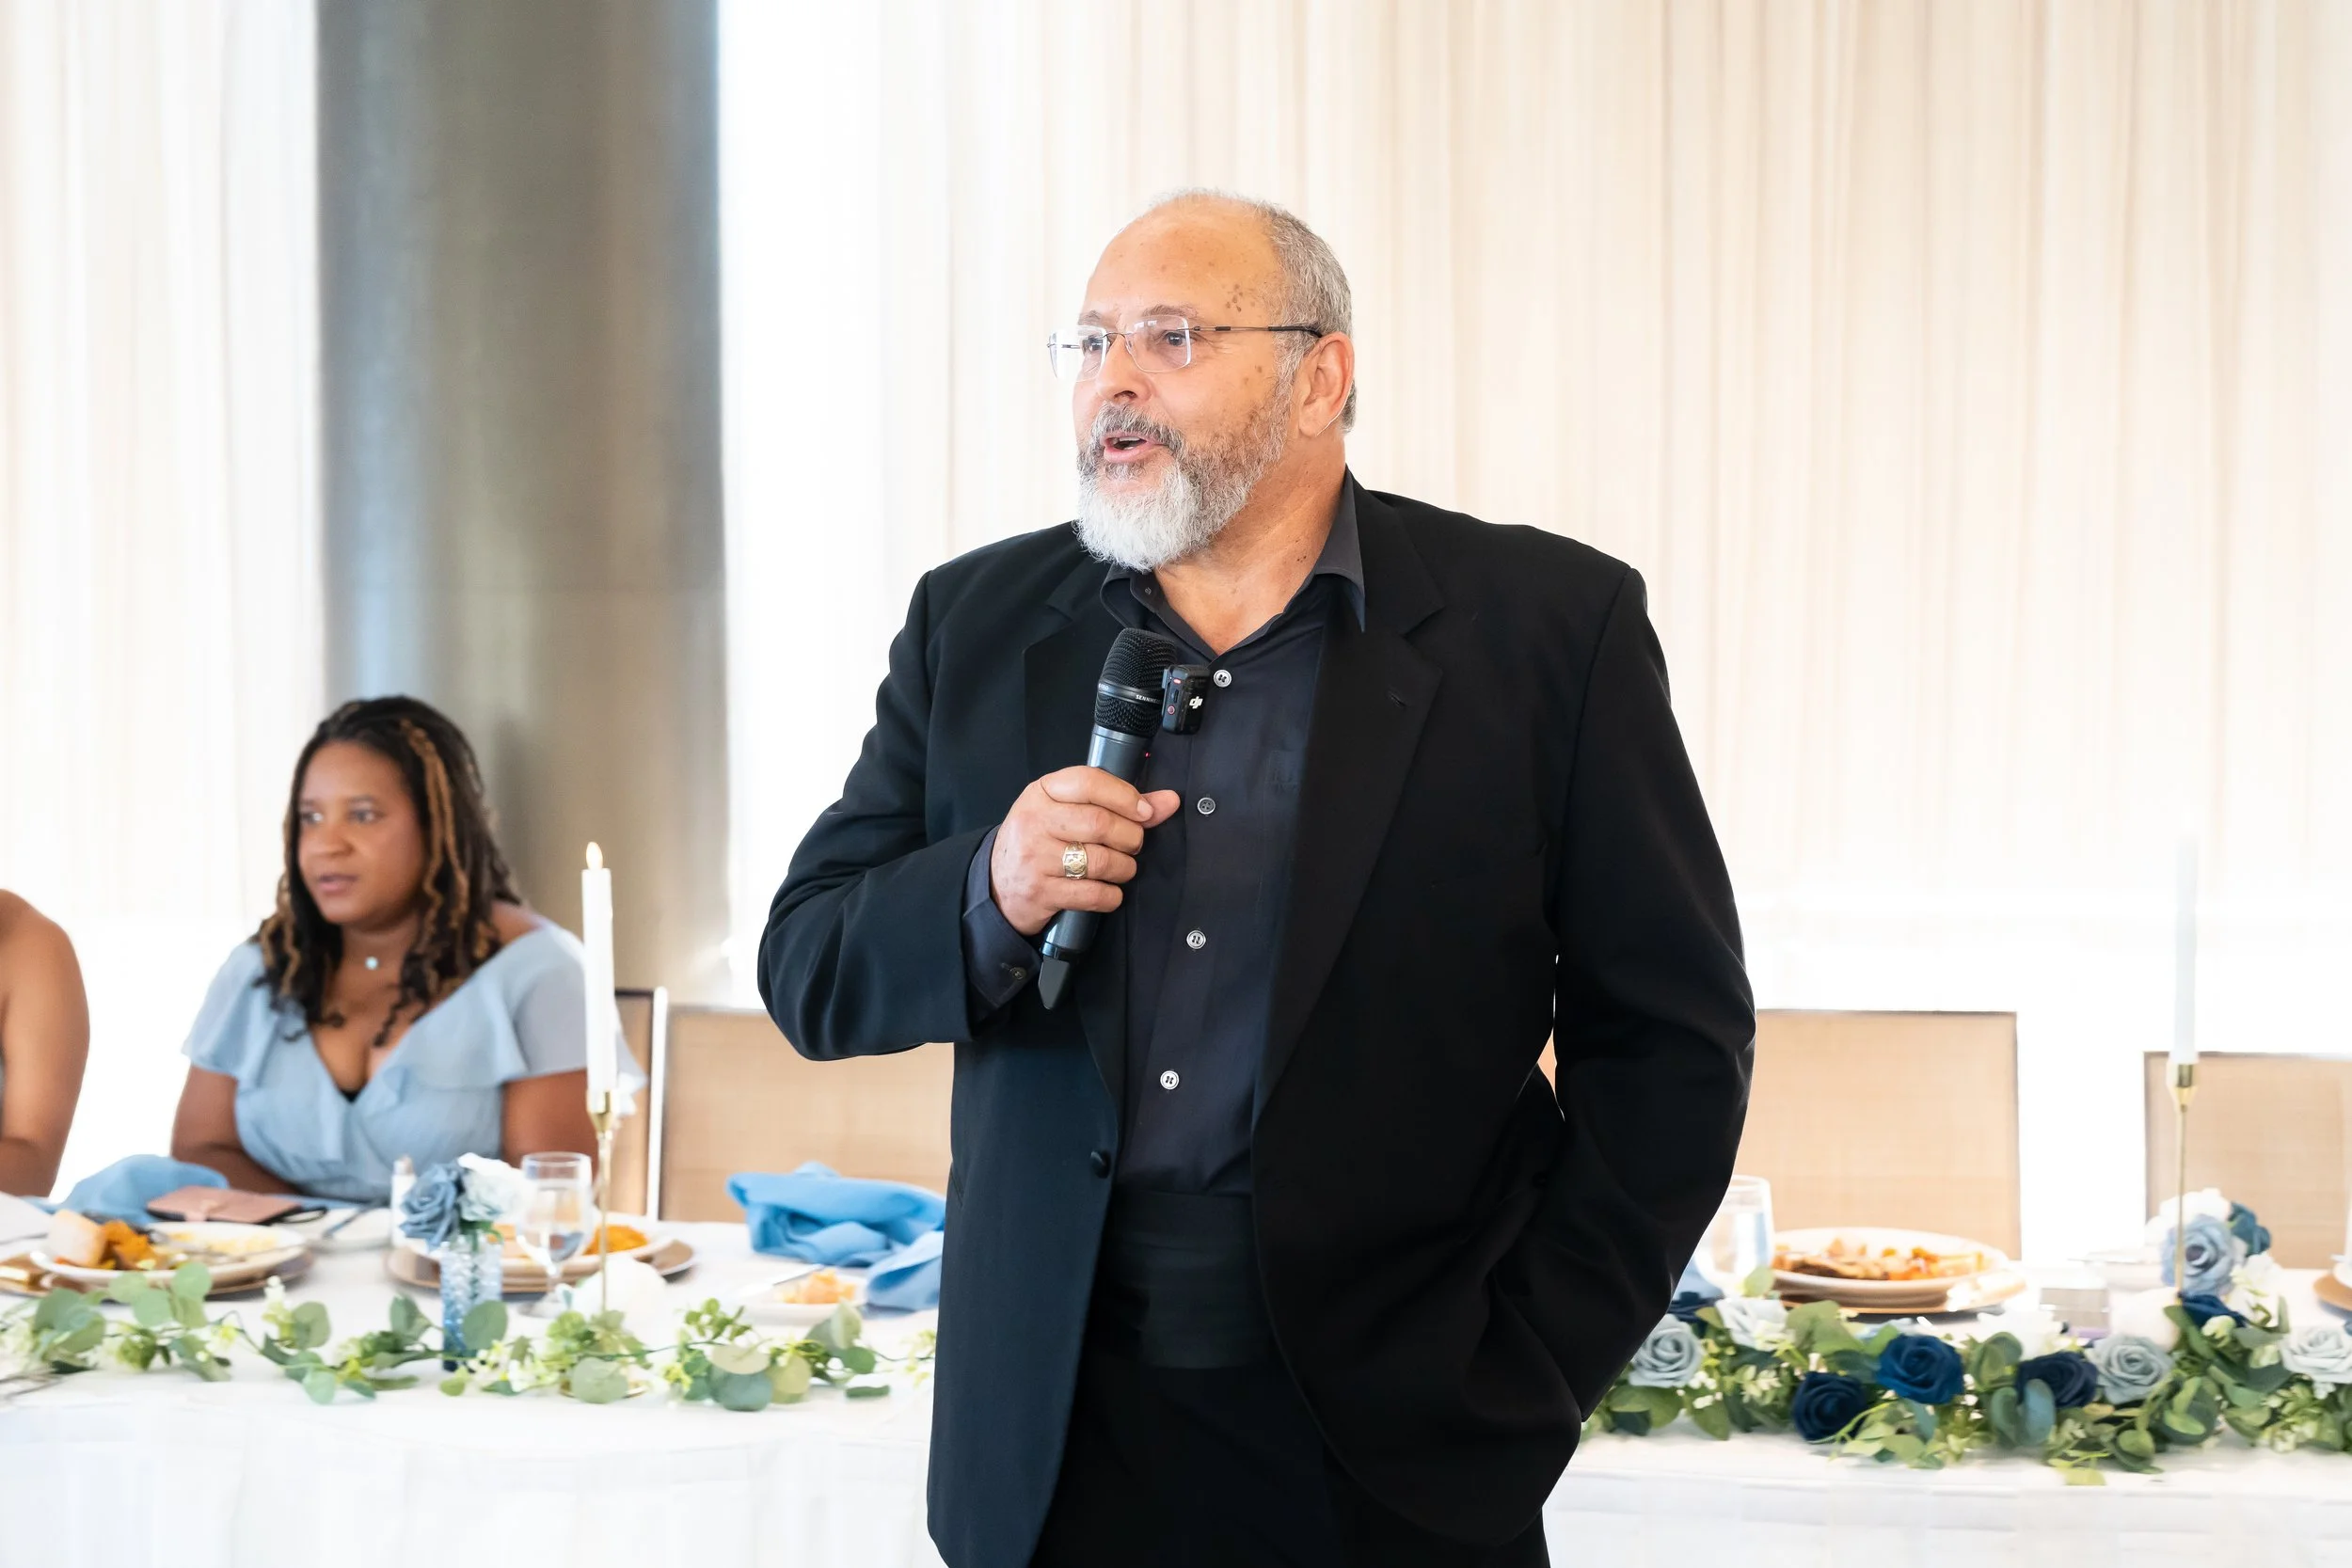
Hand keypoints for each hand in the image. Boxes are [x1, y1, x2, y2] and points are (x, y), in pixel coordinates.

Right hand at [989, 767, 1181, 936]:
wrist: (997, 885)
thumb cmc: (1040, 842)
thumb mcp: (1067, 812)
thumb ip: (1118, 804)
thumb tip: (1168, 801)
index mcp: (1041, 792)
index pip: (1088, 782)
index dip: (1125, 796)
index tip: (1146, 812)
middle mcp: (1034, 821)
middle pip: (1100, 823)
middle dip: (1130, 837)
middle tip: (1132, 844)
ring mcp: (1035, 858)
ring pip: (1101, 860)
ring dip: (1124, 868)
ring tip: (1121, 868)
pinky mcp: (1040, 892)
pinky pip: (1093, 894)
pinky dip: (1111, 895)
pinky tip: (1109, 891)